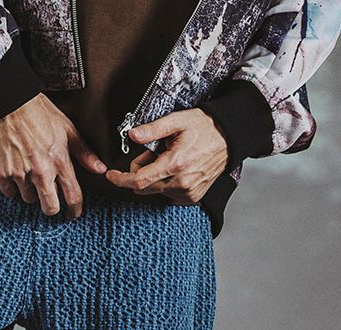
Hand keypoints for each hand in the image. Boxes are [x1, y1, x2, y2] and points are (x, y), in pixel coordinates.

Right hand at [0, 93, 106, 219]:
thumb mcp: (67, 129)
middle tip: (50, 201)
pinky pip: (10, 193)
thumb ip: (84, 152)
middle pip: (50, 208)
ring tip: (30, 176)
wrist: (8, 101)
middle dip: (52, 207)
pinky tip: (15, 175)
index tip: (73, 213)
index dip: (74, 210)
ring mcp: (20, 173)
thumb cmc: (37, 111)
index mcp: (59, 161)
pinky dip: (13, 187)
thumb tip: (99, 168)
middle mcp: (41, 171)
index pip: (72, 196)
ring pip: (29, 199)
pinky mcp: (2, 172)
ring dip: (31, 192)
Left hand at [105, 107, 228, 203]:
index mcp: (175, 164)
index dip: (121, 179)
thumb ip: (152, 130)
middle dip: (140, 172)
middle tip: (151, 154)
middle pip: (144, 187)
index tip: (111, 176)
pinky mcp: (192, 198)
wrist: (229, 138)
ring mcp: (188, 193)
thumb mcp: (177, 121)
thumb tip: (132, 135)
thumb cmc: (204, 127)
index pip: (139, 180)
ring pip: (155, 191)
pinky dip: (165, 184)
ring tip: (168, 159)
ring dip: (154, 177)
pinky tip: (175, 170)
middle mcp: (182, 182)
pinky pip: (167, 196)